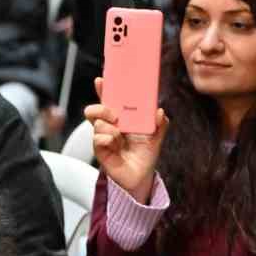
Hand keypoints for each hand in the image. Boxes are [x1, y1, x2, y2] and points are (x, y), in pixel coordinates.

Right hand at [84, 77, 167, 203]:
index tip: (101, 80)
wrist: (140, 176)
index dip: (104, 89)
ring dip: (110, 129)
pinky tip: (115, 145)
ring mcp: (102, 137)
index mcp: (121, 118)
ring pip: (97, 124)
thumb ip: (160, 123)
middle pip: (95, 110)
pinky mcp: (99, 150)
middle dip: (102, 108)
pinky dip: (107, 139)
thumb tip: (159, 112)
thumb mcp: (156, 136)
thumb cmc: (145, 152)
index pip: (109, 100)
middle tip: (115, 115)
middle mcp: (109, 125)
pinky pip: (98, 139)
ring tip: (120, 136)